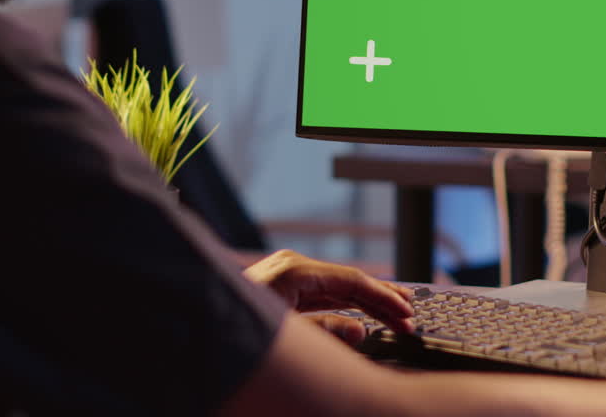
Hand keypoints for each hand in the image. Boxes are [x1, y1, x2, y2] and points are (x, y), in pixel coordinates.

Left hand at [241, 250, 414, 334]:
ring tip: (397, 314)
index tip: (406, 315)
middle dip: (381, 300)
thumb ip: (327, 332)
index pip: (352, 281)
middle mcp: (292, 268)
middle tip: (410, 316)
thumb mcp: (286, 336)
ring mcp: (287, 277)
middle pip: (349, 282)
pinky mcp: (283, 290)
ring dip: (367, 304)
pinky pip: (324, 296)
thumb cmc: (235, 334)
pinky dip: (346, 306)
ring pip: (338, 289)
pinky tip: (365, 315)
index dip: (383, 299)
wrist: (195, 329)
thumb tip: (360, 330)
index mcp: (294, 271)